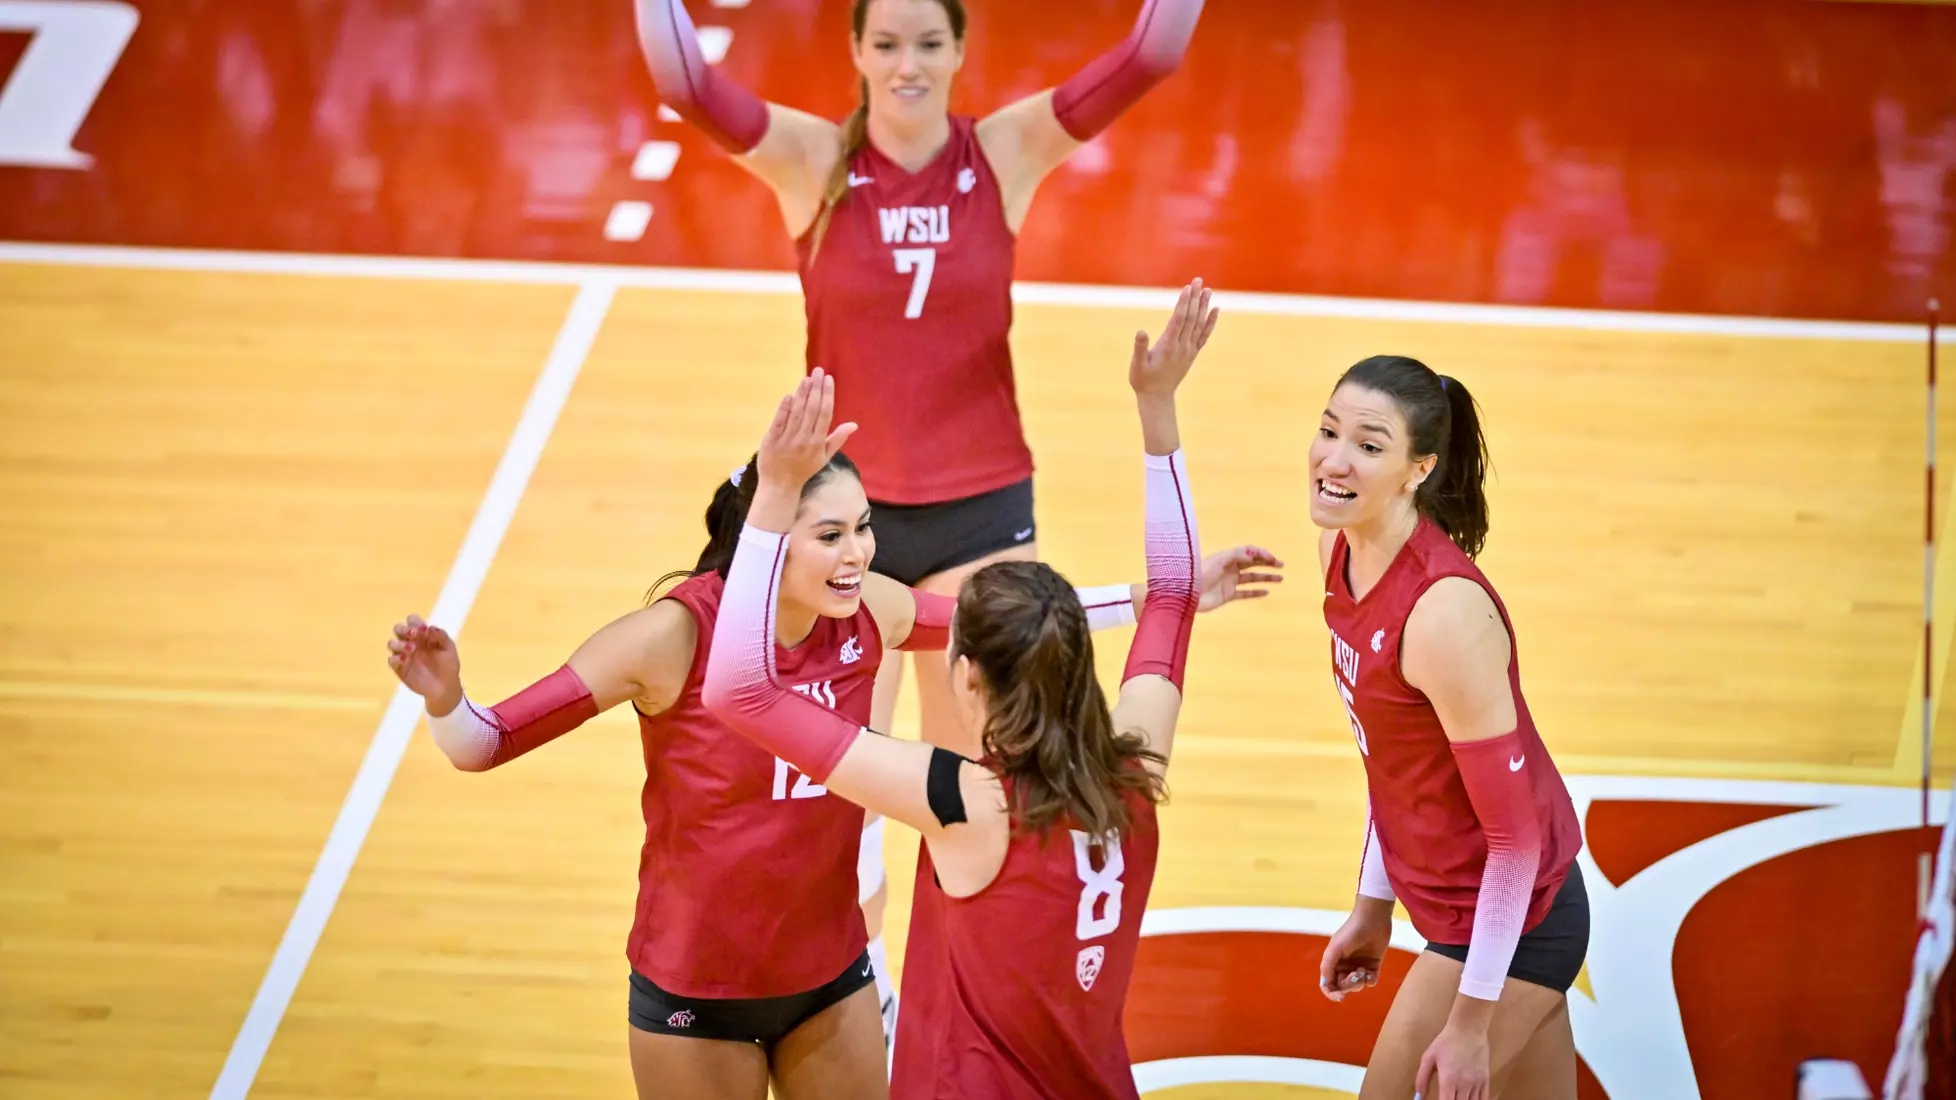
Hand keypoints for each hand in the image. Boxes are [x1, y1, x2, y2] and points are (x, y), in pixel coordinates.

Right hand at [387, 614, 462, 715]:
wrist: (445, 687)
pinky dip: (395, 658)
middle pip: (398, 629)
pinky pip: (391, 660)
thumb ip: (441, 636)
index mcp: (422, 635)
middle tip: (413, 634)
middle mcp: (410, 642)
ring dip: (399, 643)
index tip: (423, 628)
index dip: (414, 621)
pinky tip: (405, 659)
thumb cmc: (448, 665)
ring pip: (392, 643)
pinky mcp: (399, 668)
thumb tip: (430, 627)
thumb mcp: (448, 649)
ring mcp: (404, 655)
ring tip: (411, 648)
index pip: (412, 621)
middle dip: (403, 629)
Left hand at [757, 368, 856, 492]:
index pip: (825, 414)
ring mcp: (787, 439)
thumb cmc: (804, 469)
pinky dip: (784, 408)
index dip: (827, 395)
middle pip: (812, 409)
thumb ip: (837, 439)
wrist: (780, 485)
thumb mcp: (824, 457)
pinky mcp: (771, 440)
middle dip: (816, 388)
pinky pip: (779, 421)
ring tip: (807, 378)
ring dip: (802, 393)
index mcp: (818, 443)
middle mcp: (804, 440)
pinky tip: (790, 395)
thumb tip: (853, 425)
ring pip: (796, 412)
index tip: (828, 379)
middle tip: (818, 371)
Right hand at [1129, 278, 1219, 398]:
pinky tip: (1215, 310)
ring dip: (1203, 306)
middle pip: (1191, 318)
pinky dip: (1210, 322)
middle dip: (1194, 298)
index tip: (1188, 288)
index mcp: (1168, 347)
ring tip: (1207, 290)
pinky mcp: (1192, 353)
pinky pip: (1204, 335)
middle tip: (1198, 280)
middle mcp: (1182, 346)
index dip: (1184, 303)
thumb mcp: (1137, 366)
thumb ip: (1139, 349)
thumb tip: (1141, 331)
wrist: (1157, 398)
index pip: (1179, 320)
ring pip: (1199, 324)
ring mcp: (1189, 350)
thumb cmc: (1143, 381)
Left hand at [1198, 545, 1283, 611]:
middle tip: (1281, 565)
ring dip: (1266, 577)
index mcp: (1227, 557)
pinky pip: (1245, 593)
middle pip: (1252, 563)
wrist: (1186, 594)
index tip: (1272, 558)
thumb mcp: (1218, 561)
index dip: (1261, 553)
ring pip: (1252, 578)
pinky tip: (1267, 591)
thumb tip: (1252, 555)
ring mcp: (1229, 582)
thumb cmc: (1199, 574)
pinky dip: (1256, 592)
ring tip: (1280, 578)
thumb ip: (1235, 556)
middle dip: (1267, 562)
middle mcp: (1230, 568)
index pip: (1248, 551)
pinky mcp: (1227, 595)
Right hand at [1318, 901, 1390, 1001]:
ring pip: (1357, 986)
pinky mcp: (1372, 966)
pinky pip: (1370, 982)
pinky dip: (1370, 980)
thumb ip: (1328, 967)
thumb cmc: (1351, 931)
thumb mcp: (1335, 948)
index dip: (1332, 993)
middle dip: (1349, 984)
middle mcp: (1344, 966)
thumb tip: (1325, 985)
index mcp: (1332, 962)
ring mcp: (1358, 966)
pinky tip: (1371, 972)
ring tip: (1364, 970)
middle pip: (1343, 986)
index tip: (1341, 997)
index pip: (1328, 984)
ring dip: (1360, 982)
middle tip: (1357, 974)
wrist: (1372, 919)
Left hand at [1415, 1021, 1491, 1099]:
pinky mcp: (1485, 1079)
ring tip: (1456, 1098)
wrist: (1468, 1029)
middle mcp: (1464, 1084)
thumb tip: (1418, 1096)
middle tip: (1447, 1099)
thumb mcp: (1428, 1057)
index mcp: (1448, 1080)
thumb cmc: (1447, 1041)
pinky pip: (1483, 1099)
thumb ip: (1422, 1079)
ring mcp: (1476, 1083)